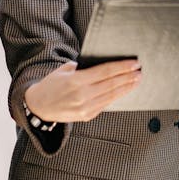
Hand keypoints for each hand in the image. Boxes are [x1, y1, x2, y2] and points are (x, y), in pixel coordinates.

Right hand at [25, 59, 141, 122]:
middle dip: (128, 77)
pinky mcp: (86, 116)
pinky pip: (105, 104)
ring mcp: (85, 108)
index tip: (134, 63)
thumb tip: (103, 64)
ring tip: (136, 80)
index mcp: (76, 80)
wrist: (39, 106)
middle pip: (111, 84)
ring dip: (126, 88)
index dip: (122, 67)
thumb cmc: (51, 85)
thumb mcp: (64, 70)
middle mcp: (82, 95)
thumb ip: (82, 67)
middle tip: (140, 71)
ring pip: (111, 96)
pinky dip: (116, 97)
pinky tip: (123, 91)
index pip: (105, 72)